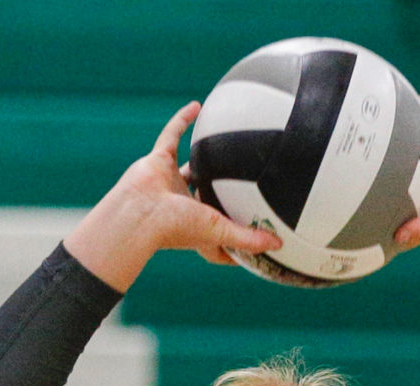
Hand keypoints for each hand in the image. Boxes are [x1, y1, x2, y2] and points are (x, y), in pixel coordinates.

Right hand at [120, 102, 280, 262]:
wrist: (140, 213)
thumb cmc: (176, 228)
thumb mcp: (220, 233)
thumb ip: (249, 239)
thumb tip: (279, 246)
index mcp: (200, 227)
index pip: (222, 235)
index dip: (236, 236)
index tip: (255, 232)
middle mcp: (186, 205)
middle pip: (210, 198)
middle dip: (224, 194)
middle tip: (246, 185)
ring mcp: (171, 182)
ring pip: (192, 166)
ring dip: (205, 157)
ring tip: (225, 145)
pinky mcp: (158, 161)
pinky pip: (171, 135)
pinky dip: (181, 120)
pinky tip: (197, 105)